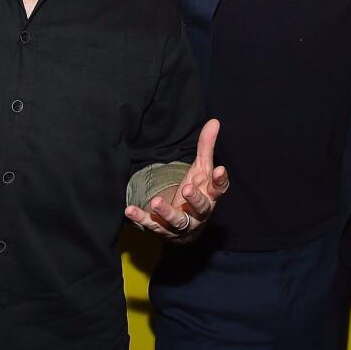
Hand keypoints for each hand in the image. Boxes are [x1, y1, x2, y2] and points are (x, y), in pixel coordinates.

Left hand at [124, 119, 228, 243]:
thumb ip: (206, 147)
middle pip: (201, 208)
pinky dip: (141, 218)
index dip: (220, 181)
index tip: (220, 170)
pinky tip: (130, 210)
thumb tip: (214, 121)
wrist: (188, 225)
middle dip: (194, 199)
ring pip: (177, 221)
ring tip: (156, 201)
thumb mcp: (201, 169)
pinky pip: (153, 225)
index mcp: (210, 195)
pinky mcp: (164, 229)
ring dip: (167, 212)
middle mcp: (199, 212)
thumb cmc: (197, 190)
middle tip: (187, 188)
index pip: (219, 189)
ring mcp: (182, 224)